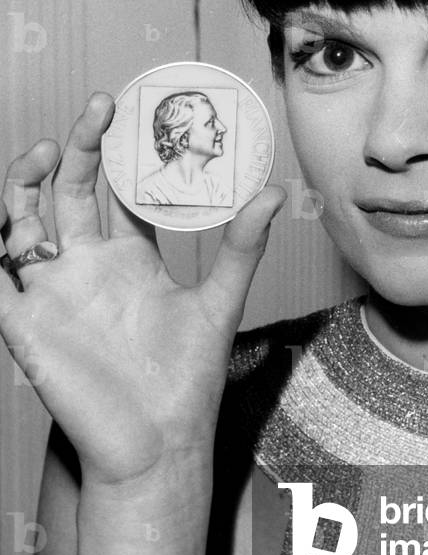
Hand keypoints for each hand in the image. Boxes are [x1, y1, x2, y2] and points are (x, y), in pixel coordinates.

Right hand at [0, 93, 285, 486]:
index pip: (116, 192)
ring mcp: (52, 293)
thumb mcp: (220, 301)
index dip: (119, 153)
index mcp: (130, 258)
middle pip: (70, 192)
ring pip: (21, 223)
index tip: (132, 113)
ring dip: (26, 183)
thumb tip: (274, 191)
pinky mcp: (24, 324)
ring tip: (50, 150)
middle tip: (99, 110)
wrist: (157, 444)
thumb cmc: (188, 378)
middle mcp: (87, 268)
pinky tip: (1, 219)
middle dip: (80, 149)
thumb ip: (242, 246)